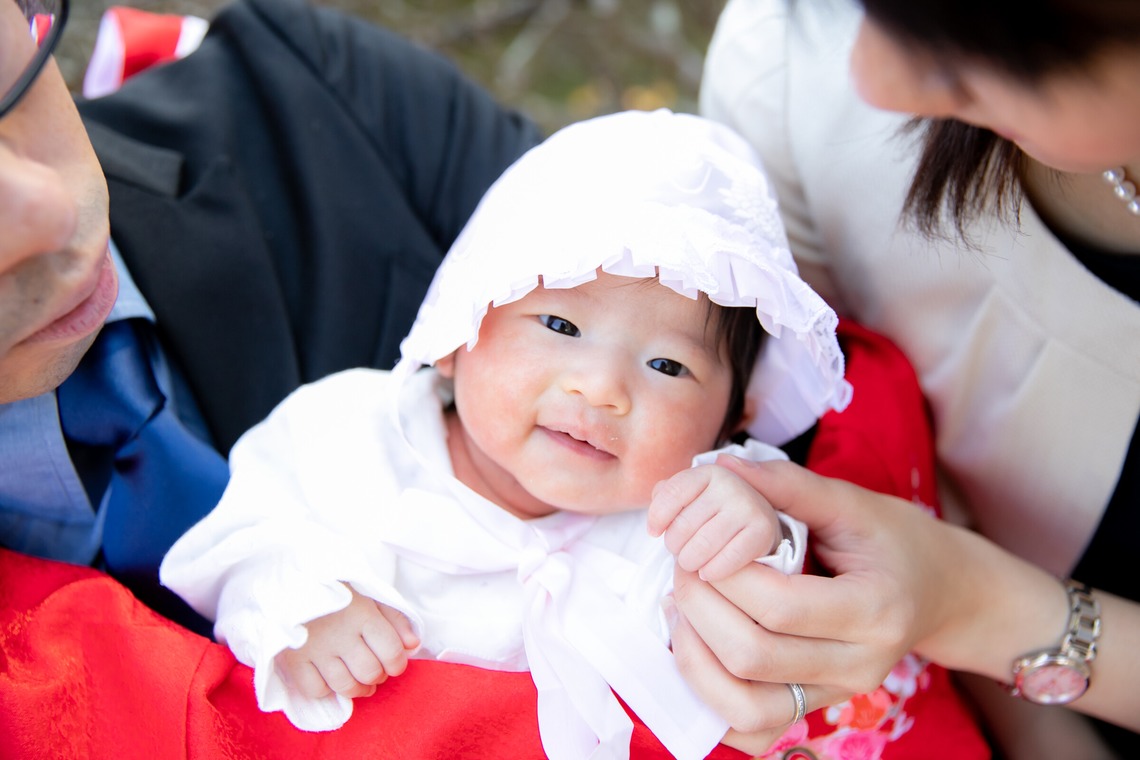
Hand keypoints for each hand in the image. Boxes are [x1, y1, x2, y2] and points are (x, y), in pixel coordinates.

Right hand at [276, 586, 420, 699]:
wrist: (287, 576)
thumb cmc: (335, 587)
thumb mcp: (369, 592)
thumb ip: (395, 617)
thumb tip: (413, 645)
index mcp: (362, 614)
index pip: (391, 653)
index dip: (397, 664)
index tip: (392, 663)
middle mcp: (340, 634)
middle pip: (370, 673)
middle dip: (377, 676)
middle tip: (372, 669)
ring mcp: (315, 649)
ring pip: (345, 686)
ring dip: (357, 688)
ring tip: (357, 680)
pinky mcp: (292, 659)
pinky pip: (316, 690)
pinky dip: (326, 690)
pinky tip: (329, 677)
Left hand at [648, 461, 781, 581]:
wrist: (759, 525)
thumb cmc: (715, 514)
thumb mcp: (692, 497)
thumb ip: (668, 493)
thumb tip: (656, 495)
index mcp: (708, 473)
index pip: (671, 493)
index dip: (656, 517)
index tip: (653, 532)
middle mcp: (730, 484)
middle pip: (682, 525)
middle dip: (674, 546)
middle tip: (680, 551)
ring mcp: (748, 506)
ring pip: (700, 547)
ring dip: (689, 562)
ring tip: (692, 562)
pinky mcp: (762, 531)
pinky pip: (725, 561)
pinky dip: (710, 572)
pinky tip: (707, 572)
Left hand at [670, 456, 1061, 746]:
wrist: (940, 591)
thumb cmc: (893, 541)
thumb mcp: (850, 502)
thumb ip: (786, 485)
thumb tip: (720, 469)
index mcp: (874, 609)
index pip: (778, 606)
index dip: (724, 574)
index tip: (700, 542)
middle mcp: (859, 665)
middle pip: (752, 656)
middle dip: (700, 607)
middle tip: (683, 568)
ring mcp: (837, 693)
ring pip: (744, 705)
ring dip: (695, 656)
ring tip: (683, 608)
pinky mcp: (816, 708)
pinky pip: (752, 730)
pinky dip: (712, 697)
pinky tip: (700, 650)